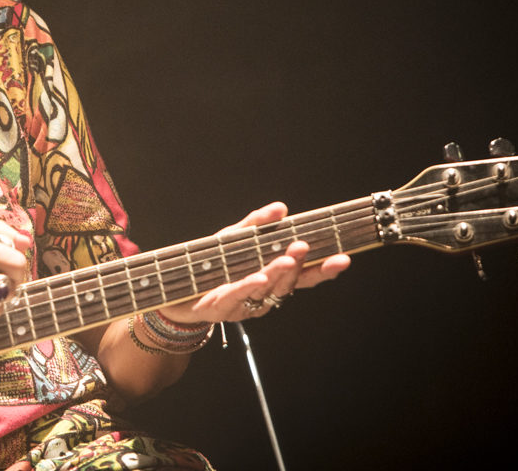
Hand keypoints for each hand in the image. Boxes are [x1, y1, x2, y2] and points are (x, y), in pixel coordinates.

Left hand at [158, 202, 349, 324]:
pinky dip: (246, 287)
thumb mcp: (232, 238)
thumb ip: (256, 224)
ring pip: (264, 291)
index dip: (324, 269)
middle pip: (287, 282)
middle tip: (304, 247)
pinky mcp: (219, 308)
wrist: (173, 291)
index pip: (304, 275)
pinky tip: (256, 278)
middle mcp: (262, 295)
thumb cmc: (210, 265)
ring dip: (276, 275)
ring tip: (287, 260)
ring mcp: (242, 305)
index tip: (344, 258)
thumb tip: (281, 208)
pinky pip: (235, 297)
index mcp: (270, 277)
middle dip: (298, 265)